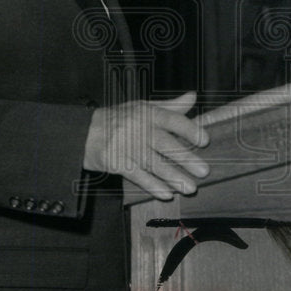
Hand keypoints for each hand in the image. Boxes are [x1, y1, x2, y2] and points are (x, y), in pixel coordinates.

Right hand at [83, 91, 209, 199]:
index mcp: (147, 113)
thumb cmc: (120, 118)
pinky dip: (153, 186)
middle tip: (204, 171)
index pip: (172, 120)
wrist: (86, 132)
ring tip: (190, 187)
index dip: (190, 129)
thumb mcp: (143, 107)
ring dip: (173, 177)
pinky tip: (167, 194)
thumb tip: (193, 96)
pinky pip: (138, 176)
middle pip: (165, 144)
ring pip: (154, 164)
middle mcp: (138, 129)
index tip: (204, 140)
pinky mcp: (117, 163)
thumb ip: (170, 106)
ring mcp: (127, 147)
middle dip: (186, 158)